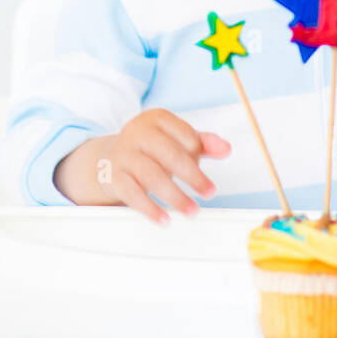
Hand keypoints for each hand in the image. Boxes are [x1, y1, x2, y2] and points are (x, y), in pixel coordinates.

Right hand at [99, 109, 230, 224]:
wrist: (110, 158)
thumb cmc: (151, 148)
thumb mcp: (176, 139)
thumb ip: (203, 143)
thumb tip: (226, 149)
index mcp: (157, 119)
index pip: (185, 134)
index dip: (198, 152)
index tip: (203, 167)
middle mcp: (138, 133)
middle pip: (170, 155)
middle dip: (193, 176)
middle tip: (209, 192)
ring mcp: (124, 154)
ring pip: (152, 176)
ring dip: (175, 197)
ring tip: (191, 210)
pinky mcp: (114, 176)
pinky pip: (133, 194)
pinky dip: (150, 209)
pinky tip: (164, 219)